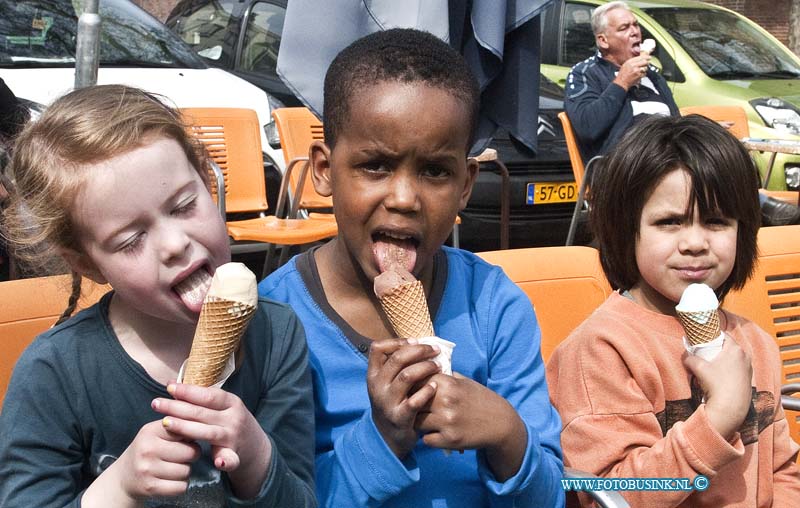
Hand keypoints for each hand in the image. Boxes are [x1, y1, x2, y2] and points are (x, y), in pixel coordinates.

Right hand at [82, 420, 199, 505]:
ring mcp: (147, 469)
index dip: (192, 436)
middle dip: (191, 455)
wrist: (123, 477)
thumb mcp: (156, 433)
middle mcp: (148, 449)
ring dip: (185, 471)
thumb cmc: (148, 451)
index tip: (187, 439)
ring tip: (174, 467)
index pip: (185, 430)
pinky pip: (181, 487)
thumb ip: (176, 426)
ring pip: (186, 471)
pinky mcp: (150, 487)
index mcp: (151, 431)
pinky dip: (181, 485)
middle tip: (181, 456)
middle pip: (190, 452)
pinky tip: (171, 480)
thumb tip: (202, 425)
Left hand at [152, 383, 270, 499]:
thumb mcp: (224, 407)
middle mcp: (234, 418)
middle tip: (155, 404)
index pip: (208, 395)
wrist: (256, 446)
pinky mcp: (234, 455)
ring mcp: (233, 437)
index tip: (169, 387)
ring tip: (165, 423)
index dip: (188, 391)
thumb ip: (202, 398)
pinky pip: (230, 459)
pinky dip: (225, 461)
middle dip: (177, 407)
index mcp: (232, 402)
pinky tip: (217, 462)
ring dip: (186, 428)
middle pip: (202, 412)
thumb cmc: (231, 422)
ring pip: (208, 432)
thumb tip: (172, 383)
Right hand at [367, 338, 441, 457]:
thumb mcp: (387, 384)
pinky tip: (435, 386)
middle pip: (397, 359)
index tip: (414, 341)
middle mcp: (377, 387)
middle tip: (435, 350)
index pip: (377, 349)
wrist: (388, 437)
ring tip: (438, 366)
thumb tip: (420, 343)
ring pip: (406, 376)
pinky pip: (414, 401)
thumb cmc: (394, 402)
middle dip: (419, 351)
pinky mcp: (399, 417)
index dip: (396, 341)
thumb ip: (397, 366)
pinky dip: (427, 391)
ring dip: (425, 367)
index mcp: (373, 375)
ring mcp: (387, 402)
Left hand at [415, 372, 525, 480]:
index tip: (413, 392)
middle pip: (412, 402)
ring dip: (419, 423)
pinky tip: (437, 433)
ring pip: (416, 422)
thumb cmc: (480, 399)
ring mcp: (447, 421)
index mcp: (448, 383)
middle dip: (413, 406)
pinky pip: (426, 440)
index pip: (415, 381)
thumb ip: (442, 376)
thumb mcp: (464, 381)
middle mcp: (446, 401)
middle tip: (418, 409)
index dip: (412, 387)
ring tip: (427, 421)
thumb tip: (420, 369)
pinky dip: (429, 438)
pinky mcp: (450, 440)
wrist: (501, 423)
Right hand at [615, 54, 650, 90]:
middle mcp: (633, 65)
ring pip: (645, 67)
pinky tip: (638, 75)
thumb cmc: (623, 75)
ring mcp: (636, 70)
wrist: (621, 83)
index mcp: (629, 62)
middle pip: (645, 61)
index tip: (649, 57)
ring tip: (639, 71)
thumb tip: (641, 58)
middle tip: (646, 64)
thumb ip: (633, 61)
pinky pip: (644, 73)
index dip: (646, 57)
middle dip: (646, 63)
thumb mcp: (625, 65)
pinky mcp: (639, 75)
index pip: (640, 57)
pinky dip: (643, 75)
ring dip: (644, 69)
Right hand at [683, 337, 752, 439]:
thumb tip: (685, 356)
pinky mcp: (748, 379)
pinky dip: (728, 369)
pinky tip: (719, 378)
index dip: (712, 336)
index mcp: (735, 349)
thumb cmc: (716, 384)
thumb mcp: (698, 368)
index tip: (704, 339)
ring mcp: (748, 368)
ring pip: (732, 358)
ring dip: (723, 360)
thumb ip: (689, 358)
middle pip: (728, 347)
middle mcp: (745, 356)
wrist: (730, 407)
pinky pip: (736, 369)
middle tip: (705, 353)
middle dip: (717, 349)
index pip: (723, 335)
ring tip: (711, 366)